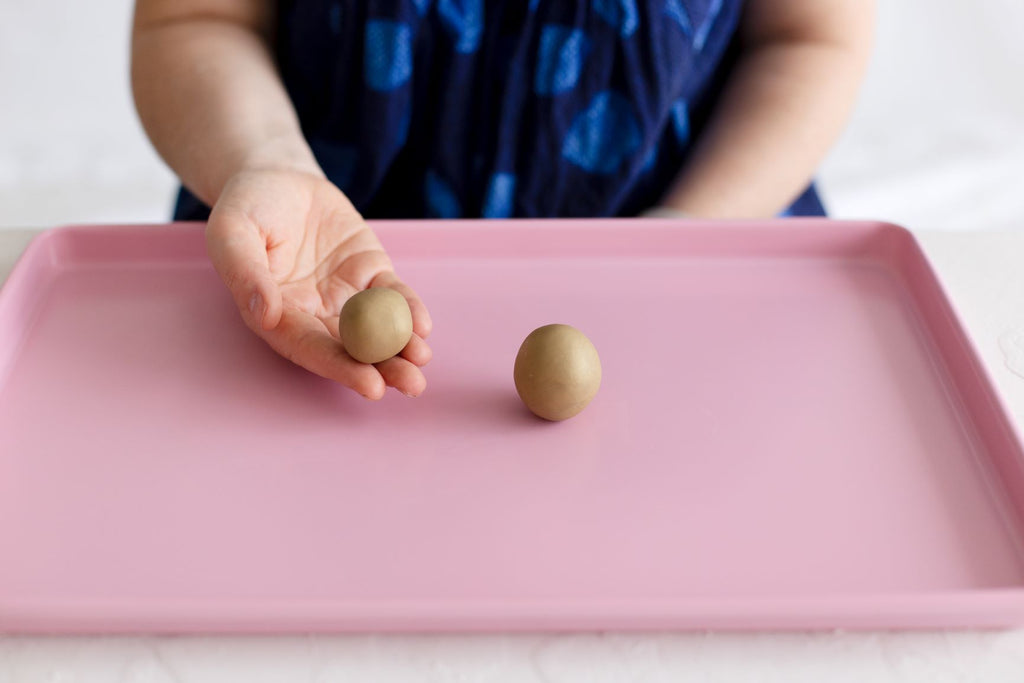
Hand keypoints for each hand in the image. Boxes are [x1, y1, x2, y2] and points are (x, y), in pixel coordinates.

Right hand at [205, 167, 431, 398]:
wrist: (277, 176)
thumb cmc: (247, 206)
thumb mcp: (232, 232)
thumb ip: (244, 272)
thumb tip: (262, 314)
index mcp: (276, 313)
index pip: (309, 347)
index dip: (340, 367)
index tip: (370, 386)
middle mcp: (312, 313)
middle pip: (348, 349)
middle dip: (382, 369)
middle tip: (412, 384)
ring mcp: (344, 294)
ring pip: (375, 329)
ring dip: (401, 348)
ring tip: (422, 360)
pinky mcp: (368, 272)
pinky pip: (392, 295)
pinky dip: (409, 310)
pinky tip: (423, 326)